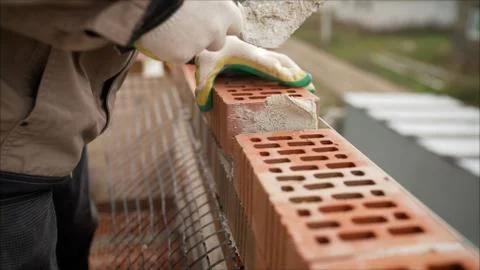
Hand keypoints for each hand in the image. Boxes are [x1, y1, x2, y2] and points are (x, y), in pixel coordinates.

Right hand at [135, 0, 243, 62]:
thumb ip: (212, 3)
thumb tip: (211, 8)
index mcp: (224, 9)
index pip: (236, 25)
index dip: (224, 24)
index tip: (214, 21)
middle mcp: (216, 30)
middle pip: (218, 43)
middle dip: (206, 38)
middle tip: (188, 25)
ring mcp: (199, 44)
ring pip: (196, 50)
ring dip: (187, 43)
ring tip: (169, 26)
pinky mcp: (180, 55)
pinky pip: (177, 55)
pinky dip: (170, 48)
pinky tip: (160, 33)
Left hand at [194, 36, 313, 110]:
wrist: (215, 39)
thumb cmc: (212, 53)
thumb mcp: (204, 68)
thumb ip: (203, 86)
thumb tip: (204, 105)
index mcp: (246, 56)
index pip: (265, 64)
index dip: (279, 71)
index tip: (293, 79)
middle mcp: (258, 54)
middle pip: (281, 62)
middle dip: (295, 75)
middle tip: (309, 89)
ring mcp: (262, 55)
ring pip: (284, 62)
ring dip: (297, 73)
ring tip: (309, 88)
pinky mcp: (263, 58)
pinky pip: (281, 64)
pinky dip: (292, 71)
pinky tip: (298, 83)